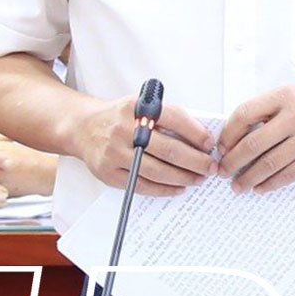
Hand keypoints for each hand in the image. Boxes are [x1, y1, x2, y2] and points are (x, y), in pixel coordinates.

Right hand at [74, 96, 214, 193]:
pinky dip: (164, 189)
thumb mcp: (142, 106)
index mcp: (136, 108)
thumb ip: (169, 117)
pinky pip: (142, 185)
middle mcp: (124, 130)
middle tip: (211, 167)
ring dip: (183, 177)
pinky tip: (178, 188)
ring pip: (157, 171)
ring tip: (199, 179)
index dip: (197, 134)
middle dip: (196, 161)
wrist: (83, 127)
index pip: (175, 119)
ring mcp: (115, 153)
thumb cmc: (120, 118)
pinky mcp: (108, 173)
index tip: (210, 145)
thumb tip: (201, 138)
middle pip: (169, 150)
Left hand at [217, 85, 294, 192]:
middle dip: (232, 162)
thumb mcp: (294, 97)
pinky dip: (270, 184)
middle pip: (252, 144)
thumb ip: (267, 111)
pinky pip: (287, 175)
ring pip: (268, 163)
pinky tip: (261, 187)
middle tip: (223, 172)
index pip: (244, 114)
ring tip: (239, 186)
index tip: (221, 148)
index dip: (227, 135)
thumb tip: (234, 138)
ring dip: (249, 178)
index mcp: (285, 96)